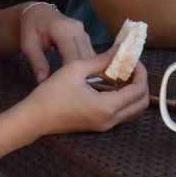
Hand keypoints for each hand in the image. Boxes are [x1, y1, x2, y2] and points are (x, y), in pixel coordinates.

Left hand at [17, 2, 93, 81]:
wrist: (38, 13)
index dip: (73, 72)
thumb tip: (43, 81)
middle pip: (85, 56)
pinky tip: (86, 79)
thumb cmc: (31, 29)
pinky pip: (90, 53)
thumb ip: (37, 62)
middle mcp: (76, 28)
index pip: (72, 54)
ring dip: (88, 70)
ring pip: (91, 55)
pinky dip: (89, 66)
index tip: (70, 88)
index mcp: (61, 29)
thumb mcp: (28, 45)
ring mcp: (83, 32)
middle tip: (79, 93)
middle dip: (83, 74)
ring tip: (84, 89)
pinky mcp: (86, 36)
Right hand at [23, 48, 150, 134]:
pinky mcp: (99, 126)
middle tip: (131, 66)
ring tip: (122, 73)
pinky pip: (122, 113)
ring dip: (134, 91)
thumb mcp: (76, 69)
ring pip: (134, 110)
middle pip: (141, 103)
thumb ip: (102, 59)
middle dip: (141, 82)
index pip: (138, 90)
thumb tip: (121, 50)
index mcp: (106, 108)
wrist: (34, 118)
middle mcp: (109, 120)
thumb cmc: (51, 93)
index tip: (133, 59)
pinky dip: (124, 98)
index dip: (140, 72)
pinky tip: (112, 83)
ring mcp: (104, 126)